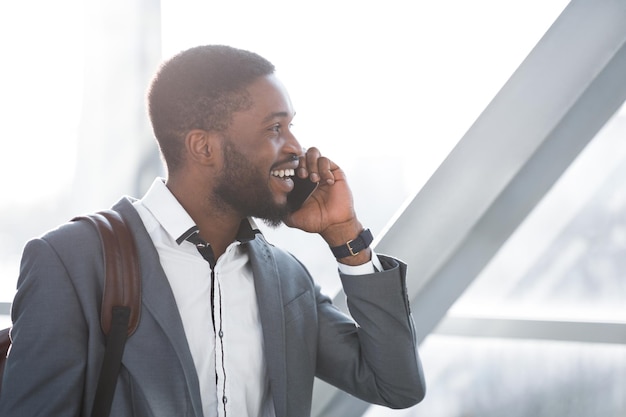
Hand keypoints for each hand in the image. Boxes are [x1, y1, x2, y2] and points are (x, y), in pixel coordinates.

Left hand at [284, 147, 370, 263]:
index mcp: (300, 181)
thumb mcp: (292, 217)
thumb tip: (268, 204)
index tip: (290, 175)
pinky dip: (324, 169)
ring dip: (311, 163)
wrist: (333, 224)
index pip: (291, 164)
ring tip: (313, 179)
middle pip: (301, 153)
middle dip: (300, 162)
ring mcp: (322, 171)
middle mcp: (311, 173)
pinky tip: (326, 182)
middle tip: (301, 175)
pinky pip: (326, 160)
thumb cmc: (315, 220)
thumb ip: (281, 210)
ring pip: (313, 151)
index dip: (289, 165)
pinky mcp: (335, 172)